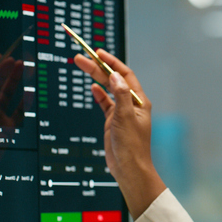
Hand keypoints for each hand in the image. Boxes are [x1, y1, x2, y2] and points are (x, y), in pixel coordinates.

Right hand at [75, 50, 165, 219]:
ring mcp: (122, 113)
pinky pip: (105, 103)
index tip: (99, 53)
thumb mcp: (125, 118)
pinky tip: (92, 87)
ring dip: (96, 77)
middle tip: (82, 57)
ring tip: (82, 65)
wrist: (129, 169)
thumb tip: (115, 75)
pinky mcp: (113, 122)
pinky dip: (99, 94)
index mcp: (139, 101)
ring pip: (108, 89)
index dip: (112, 63)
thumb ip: (120, 95)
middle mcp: (131, 104)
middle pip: (113, 80)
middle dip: (98, 67)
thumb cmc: (132, 147)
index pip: (125, 75)